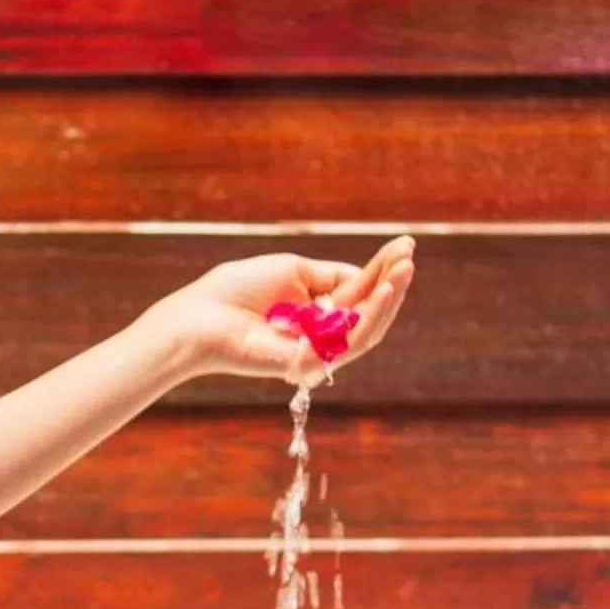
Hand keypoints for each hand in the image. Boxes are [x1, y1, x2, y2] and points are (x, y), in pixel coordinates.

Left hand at [141, 234, 415, 387]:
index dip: (381, 269)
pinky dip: (369, 316)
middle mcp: (320, 333)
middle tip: (410, 256)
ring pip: (366, 329)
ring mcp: (315, 351)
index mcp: (315, 310)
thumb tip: (364, 275)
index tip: (404, 244)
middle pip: (368, 311)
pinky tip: (381, 291)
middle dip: (391, 283)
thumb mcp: (291, 268)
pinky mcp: (309, 364)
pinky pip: (348, 342)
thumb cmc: (235, 290)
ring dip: (388, 299)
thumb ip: (330, 275)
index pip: (357, 291)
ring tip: (404, 271)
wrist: (199, 317)